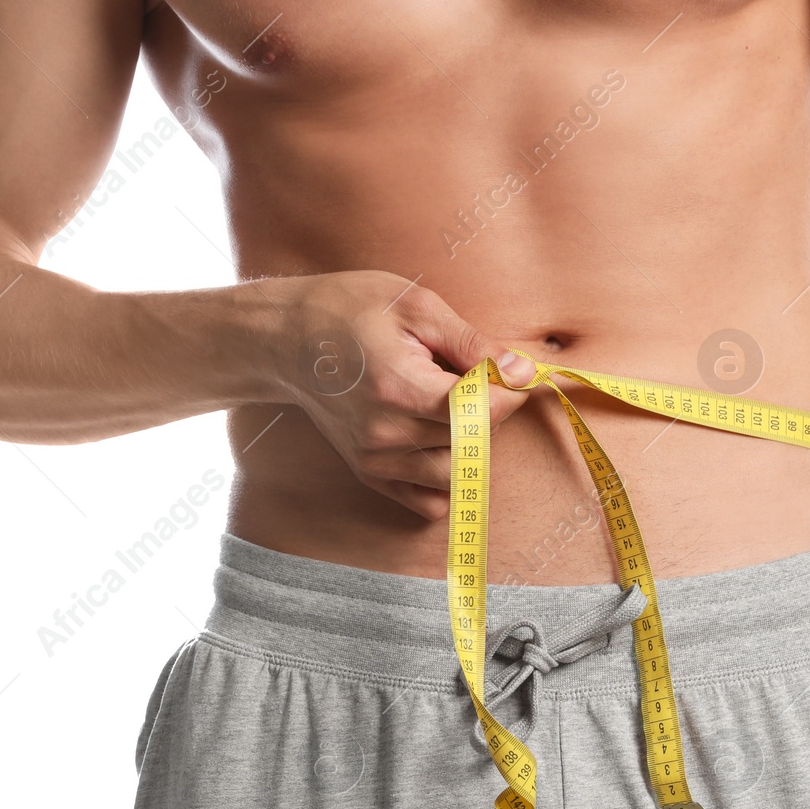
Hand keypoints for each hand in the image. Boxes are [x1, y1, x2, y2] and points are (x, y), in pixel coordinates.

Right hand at [269, 271, 536, 518]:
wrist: (286, 338)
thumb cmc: (351, 309)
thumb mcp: (417, 307)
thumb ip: (474, 345)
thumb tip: (523, 372)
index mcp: (400, 389)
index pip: (484, 412)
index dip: (509, 389)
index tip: (507, 368)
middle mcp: (386, 434)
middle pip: (475, 440)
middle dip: (488, 409)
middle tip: (466, 374)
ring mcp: (375, 460)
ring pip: (457, 472)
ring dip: (469, 442)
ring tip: (447, 403)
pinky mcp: (370, 474)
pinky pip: (429, 501)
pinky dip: (446, 477)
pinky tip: (437, 438)